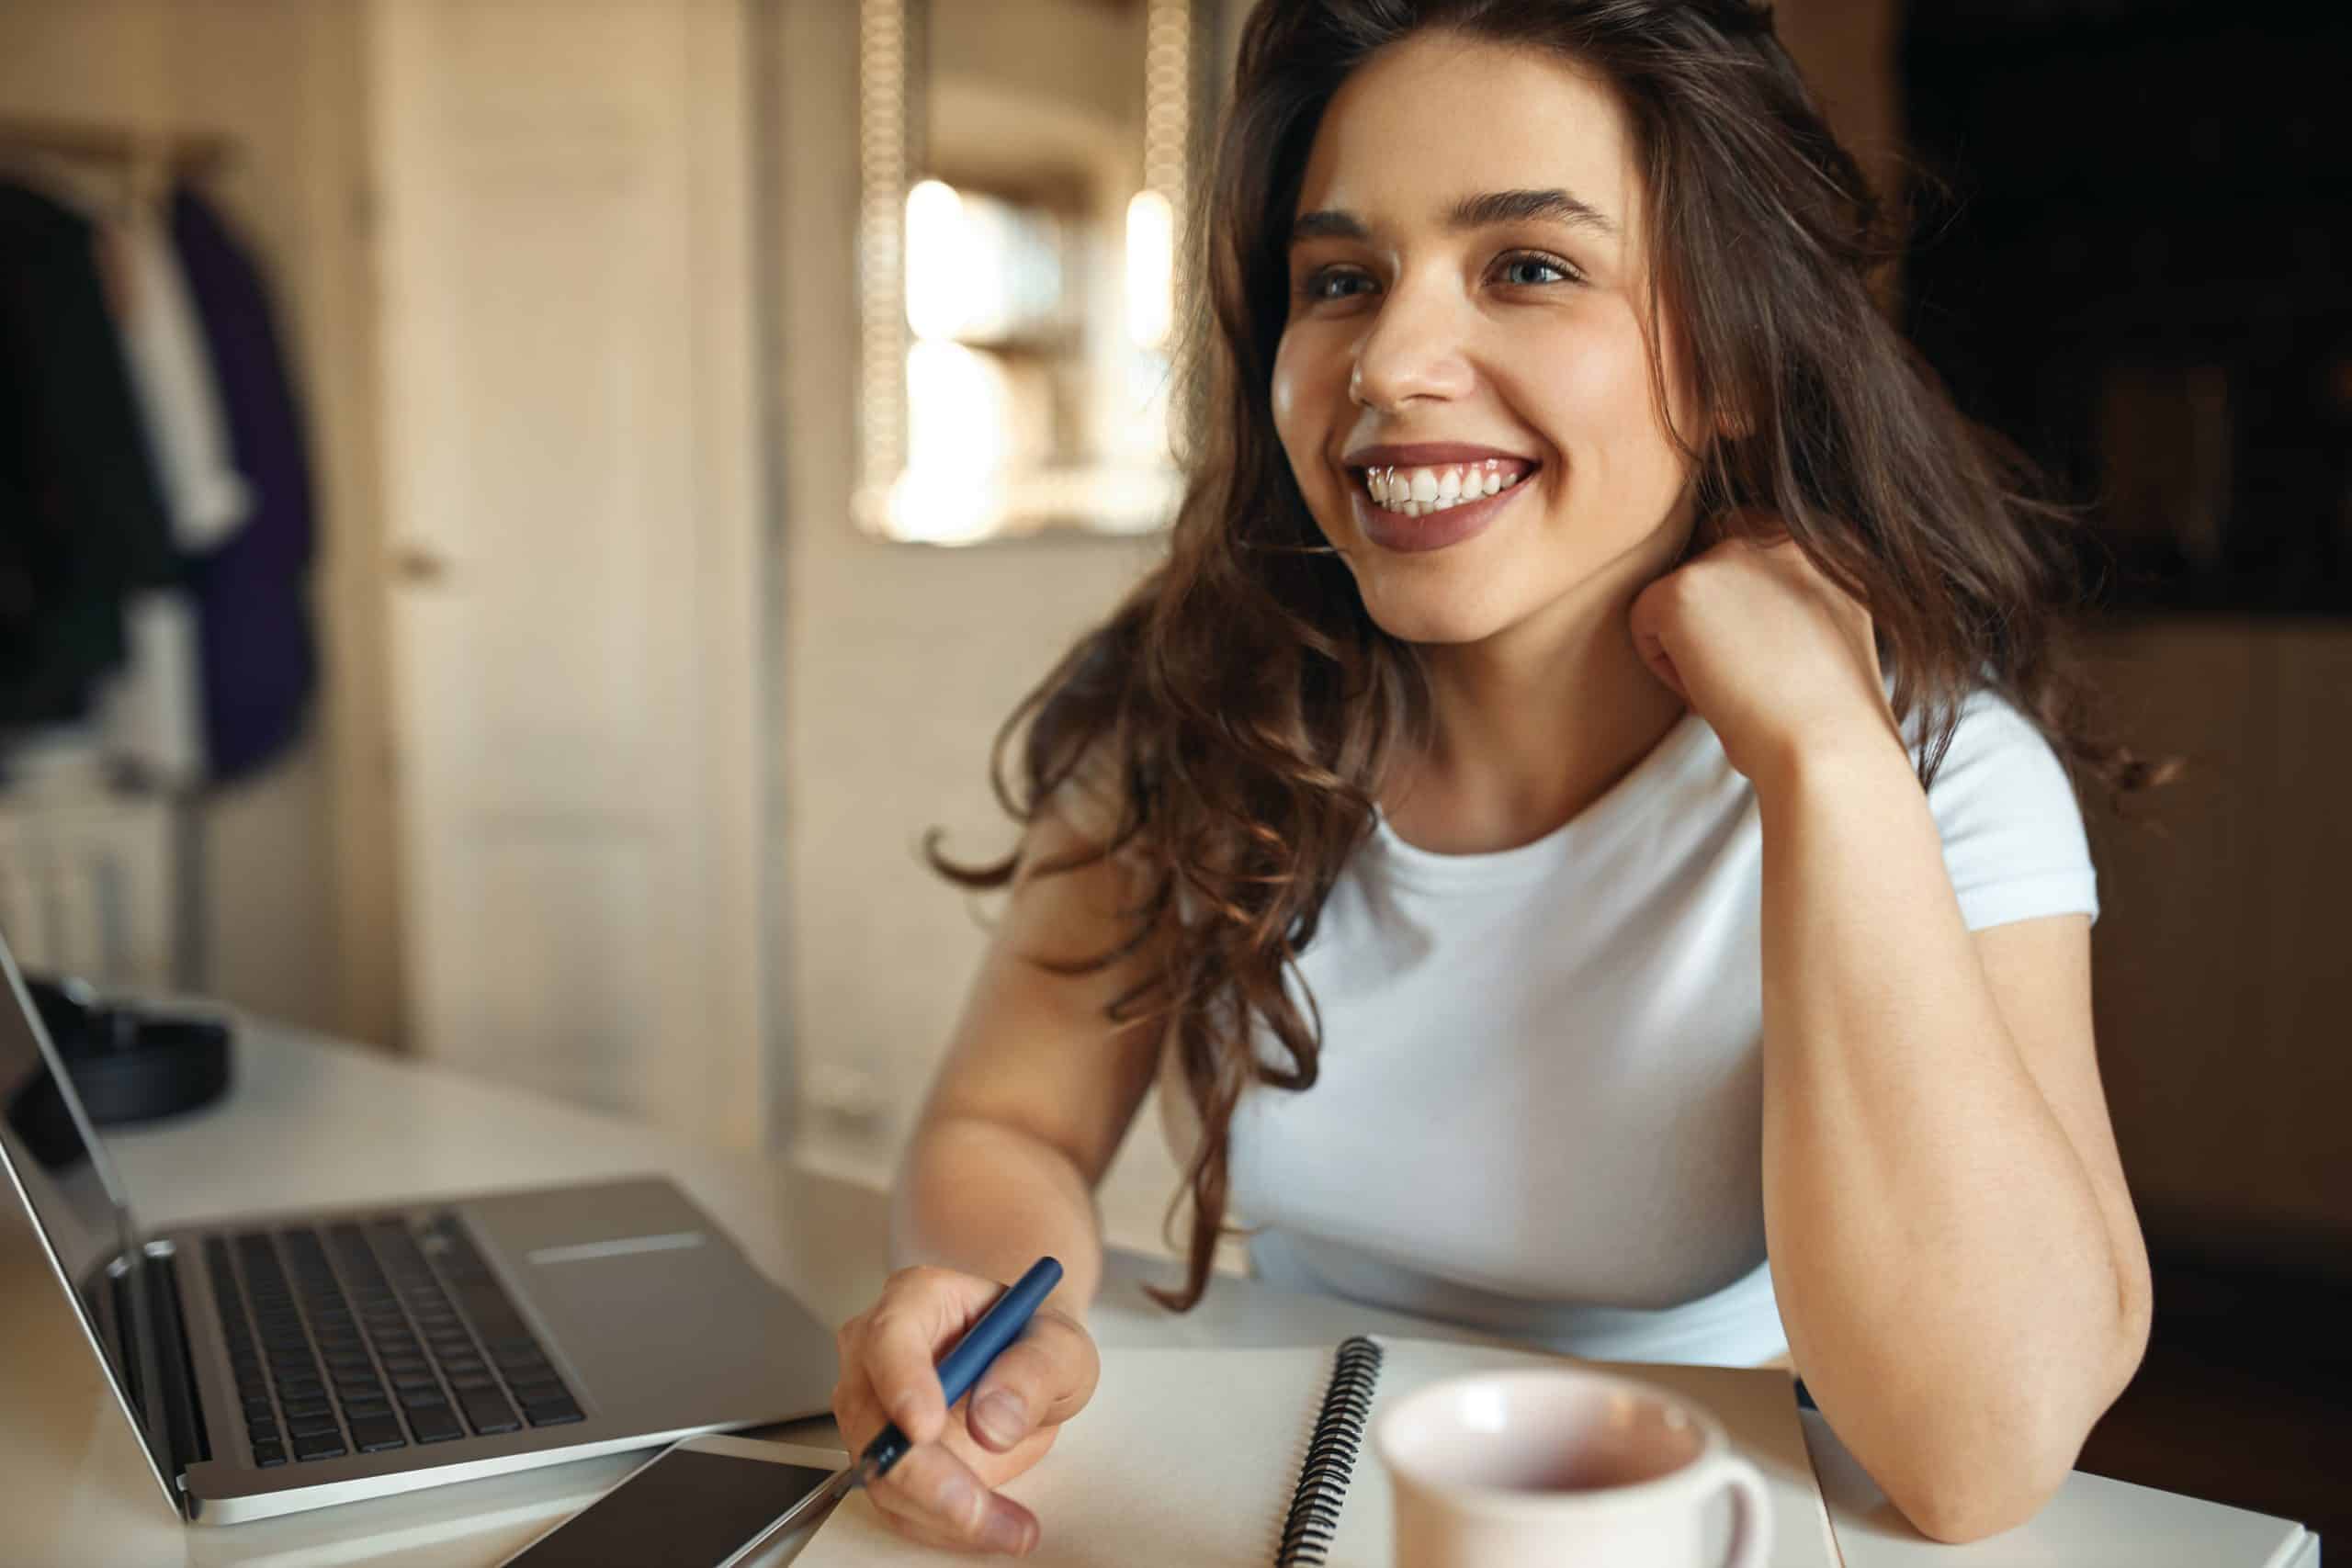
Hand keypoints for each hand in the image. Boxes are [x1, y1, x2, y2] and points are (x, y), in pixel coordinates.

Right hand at [831, 1265, 1101, 1556]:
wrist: (1025, 1372)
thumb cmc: (1033, 1346)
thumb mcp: (1061, 1346)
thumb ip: (1035, 1369)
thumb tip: (993, 1421)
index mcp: (917, 1300)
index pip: (890, 1336)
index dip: (902, 1383)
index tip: (925, 1428)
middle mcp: (877, 1351)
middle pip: (872, 1416)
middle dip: (922, 1473)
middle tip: (975, 1507)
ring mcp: (871, 1407)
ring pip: (880, 1470)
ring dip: (940, 1512)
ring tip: (1011, 1527)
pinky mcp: (882, 1457)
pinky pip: (896, 1503)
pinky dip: (942, 1525)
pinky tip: (993, 1527)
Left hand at [1627, 517, 1901, 784]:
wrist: (1828, 744)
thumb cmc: (1830, 712)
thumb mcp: (1829, 627)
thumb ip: (1790, 594)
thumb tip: (1732, 600)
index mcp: (1828, 538)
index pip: (1751, 541)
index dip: (1740, 601)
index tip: (1760, 651)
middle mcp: (1783, 528)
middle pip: (1706, 557)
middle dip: (1709, 611)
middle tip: (1742, 672)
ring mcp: (1733, 552)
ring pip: (1677, 593)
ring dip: (1691, 641)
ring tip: (1734, 686)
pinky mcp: (1683, 587)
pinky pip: (1643, 621)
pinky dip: (1664, 665)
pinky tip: (1710, 692)